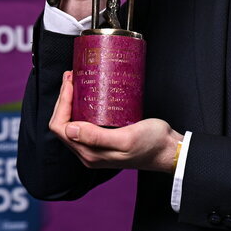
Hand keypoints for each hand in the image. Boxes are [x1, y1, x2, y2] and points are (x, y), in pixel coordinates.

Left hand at [49, 71, 182, 173]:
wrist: (169, 151)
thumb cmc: (152, 144)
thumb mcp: (126, 138)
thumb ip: (97, 137)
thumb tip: (70, 130)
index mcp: (90, 153)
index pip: (61, 128)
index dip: (62, 104)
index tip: (70, 83)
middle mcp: (88, 153)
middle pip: (62, 126)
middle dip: (63, 100)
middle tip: (71, 77)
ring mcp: (95, 148)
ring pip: (71, 124)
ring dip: (70, 103)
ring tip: (76, 82)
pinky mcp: (103, 141)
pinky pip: (83, 125)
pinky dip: (80, 108)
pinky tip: (88, 95)